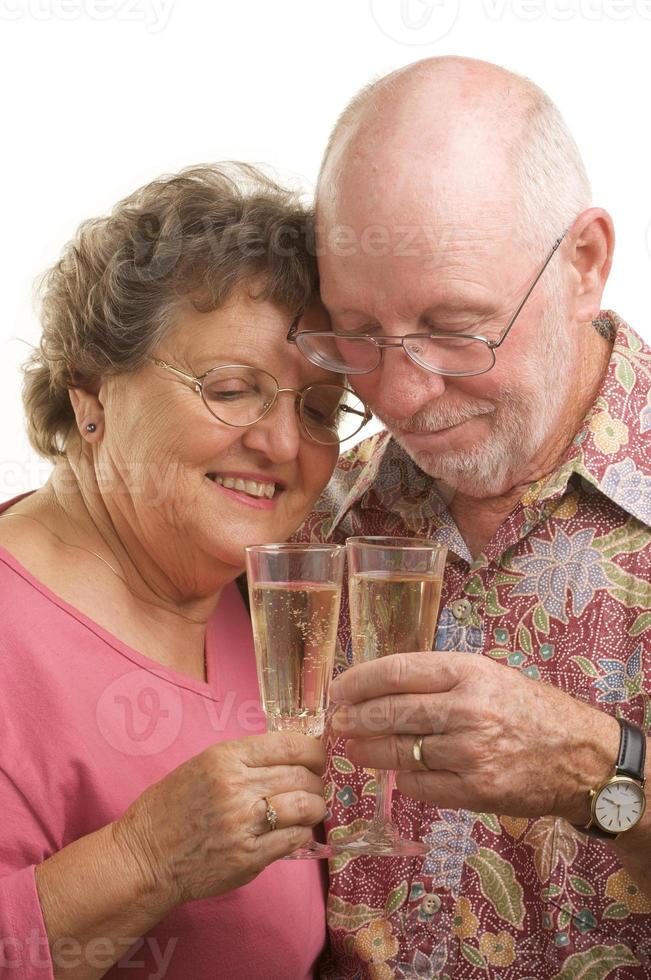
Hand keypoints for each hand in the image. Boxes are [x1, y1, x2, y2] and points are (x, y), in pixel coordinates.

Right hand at [113, 733, 326, 908]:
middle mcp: (237, 787)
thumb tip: (289, 758)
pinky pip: (295, 839)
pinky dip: (303, 833)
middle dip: (316, 780)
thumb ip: (244, 760)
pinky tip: (295, 831)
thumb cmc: (171, 808)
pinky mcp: (249, 857)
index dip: (314, 751)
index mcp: (225, 757)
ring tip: (311, 809)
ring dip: (315, 807)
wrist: (145, 856)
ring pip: (306, 806)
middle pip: (302, 775)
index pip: (289, 745)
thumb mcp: (202, 765)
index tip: (318, 757)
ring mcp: (244, 823)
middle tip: (314, 786)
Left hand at [329, 651, 618, 821]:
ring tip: (352, 747)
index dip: (360, 680)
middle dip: (355, 718)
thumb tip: (383, 685)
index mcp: (469, 671)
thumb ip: (441, 678)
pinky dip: (403, 779)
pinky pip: (421, 785)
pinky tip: (396, 773)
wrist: (580, 755)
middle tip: (336, 722)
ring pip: (401, 751)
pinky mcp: (475, 790)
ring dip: (369, 751)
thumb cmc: (530, 709)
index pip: (398, 671)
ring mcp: (470, 752)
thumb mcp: (490, 674)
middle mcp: (467, 708)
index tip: (339, 688)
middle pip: (391, 712)